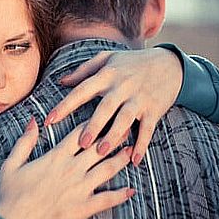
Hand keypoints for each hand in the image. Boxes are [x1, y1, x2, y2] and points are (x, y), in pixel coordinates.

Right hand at [0, 118, 133, 218]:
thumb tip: (33, 121)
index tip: (104, 114)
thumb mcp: (12, 164)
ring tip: (132, 151)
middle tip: (127, 127)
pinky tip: (131, 190)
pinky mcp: (83, 208)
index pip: (79, 134)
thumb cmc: (11, 196)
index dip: (93, 123)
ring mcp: (80, 188)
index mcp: (56, 157)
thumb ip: (25, 141)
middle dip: (114, 136)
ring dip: (121, 159)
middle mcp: (71, 169)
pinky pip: (107, 199)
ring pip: (107, 169)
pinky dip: (121, 195)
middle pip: (99, 148)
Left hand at [44, 48, 181, 165]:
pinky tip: (134, 159)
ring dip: (114, 136)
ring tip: (101, 151)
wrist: (169, 64)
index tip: (49, 120)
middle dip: (93, 125)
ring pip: (125, 119)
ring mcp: (139, 99)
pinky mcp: (154, 109)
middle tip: (80, 143)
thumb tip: (62, 81)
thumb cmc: (132, 62)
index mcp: (107, 75)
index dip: (64, 105)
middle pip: (105, 107)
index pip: (81, 90)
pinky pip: (147, 129)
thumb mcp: (107, 58)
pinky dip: (141, 144)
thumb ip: (83, 70)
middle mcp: (122, 87)